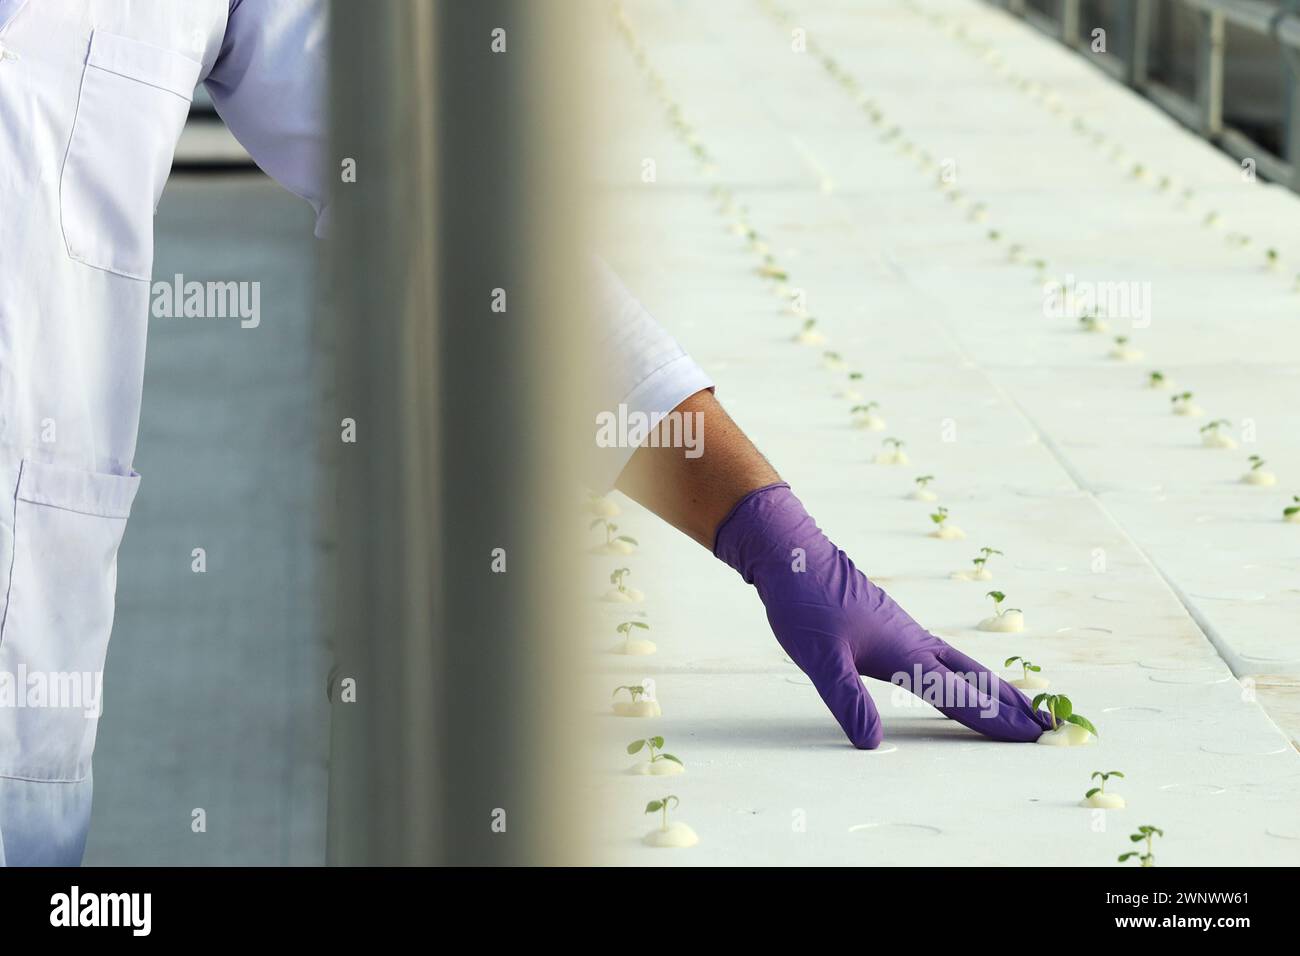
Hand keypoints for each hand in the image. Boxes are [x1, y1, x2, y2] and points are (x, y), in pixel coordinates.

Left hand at [715, 483, 1054, 747]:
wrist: (792, 554)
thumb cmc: (805, 601)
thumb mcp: (819, 659)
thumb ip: (847, 700)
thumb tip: (873, 743)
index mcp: (905, 652)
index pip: (959, 695)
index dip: (994, 719)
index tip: (1033, 736)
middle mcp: (915, 641)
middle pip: (974, 678)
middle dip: (1009, 704)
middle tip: (1046, 725)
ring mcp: (906, 630)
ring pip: (962, 664)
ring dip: (992, 687)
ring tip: (1020, 703)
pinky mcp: (892, 624)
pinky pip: (944, 654)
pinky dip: (966, 671)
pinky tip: (959, 675)